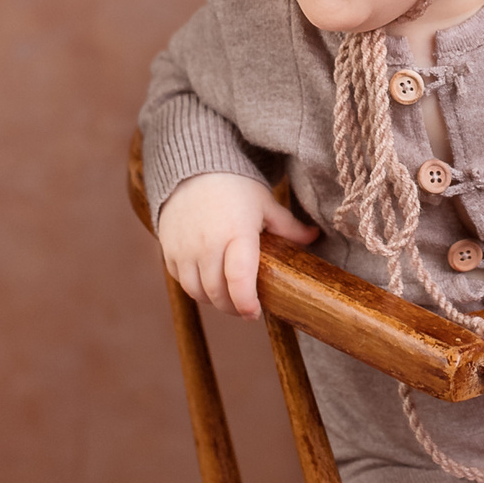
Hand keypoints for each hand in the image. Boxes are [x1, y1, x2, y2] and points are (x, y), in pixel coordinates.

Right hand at [158, 173, 318, 318]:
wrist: (193, 170)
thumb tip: (315, 237)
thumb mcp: (265, 203)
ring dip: (215, 301)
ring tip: (229, 297)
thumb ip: (288, 226)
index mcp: (236, 233)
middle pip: (218, 293)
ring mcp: (184, 249)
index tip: (255, 313)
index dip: (247, 303)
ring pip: (198, 292)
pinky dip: (196, 288)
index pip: (239, 278)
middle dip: (234, 308)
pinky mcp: (168, 250)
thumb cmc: (235, 187)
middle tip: (247, 308)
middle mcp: (207, 244)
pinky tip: (209, 282)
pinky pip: (182, 282)